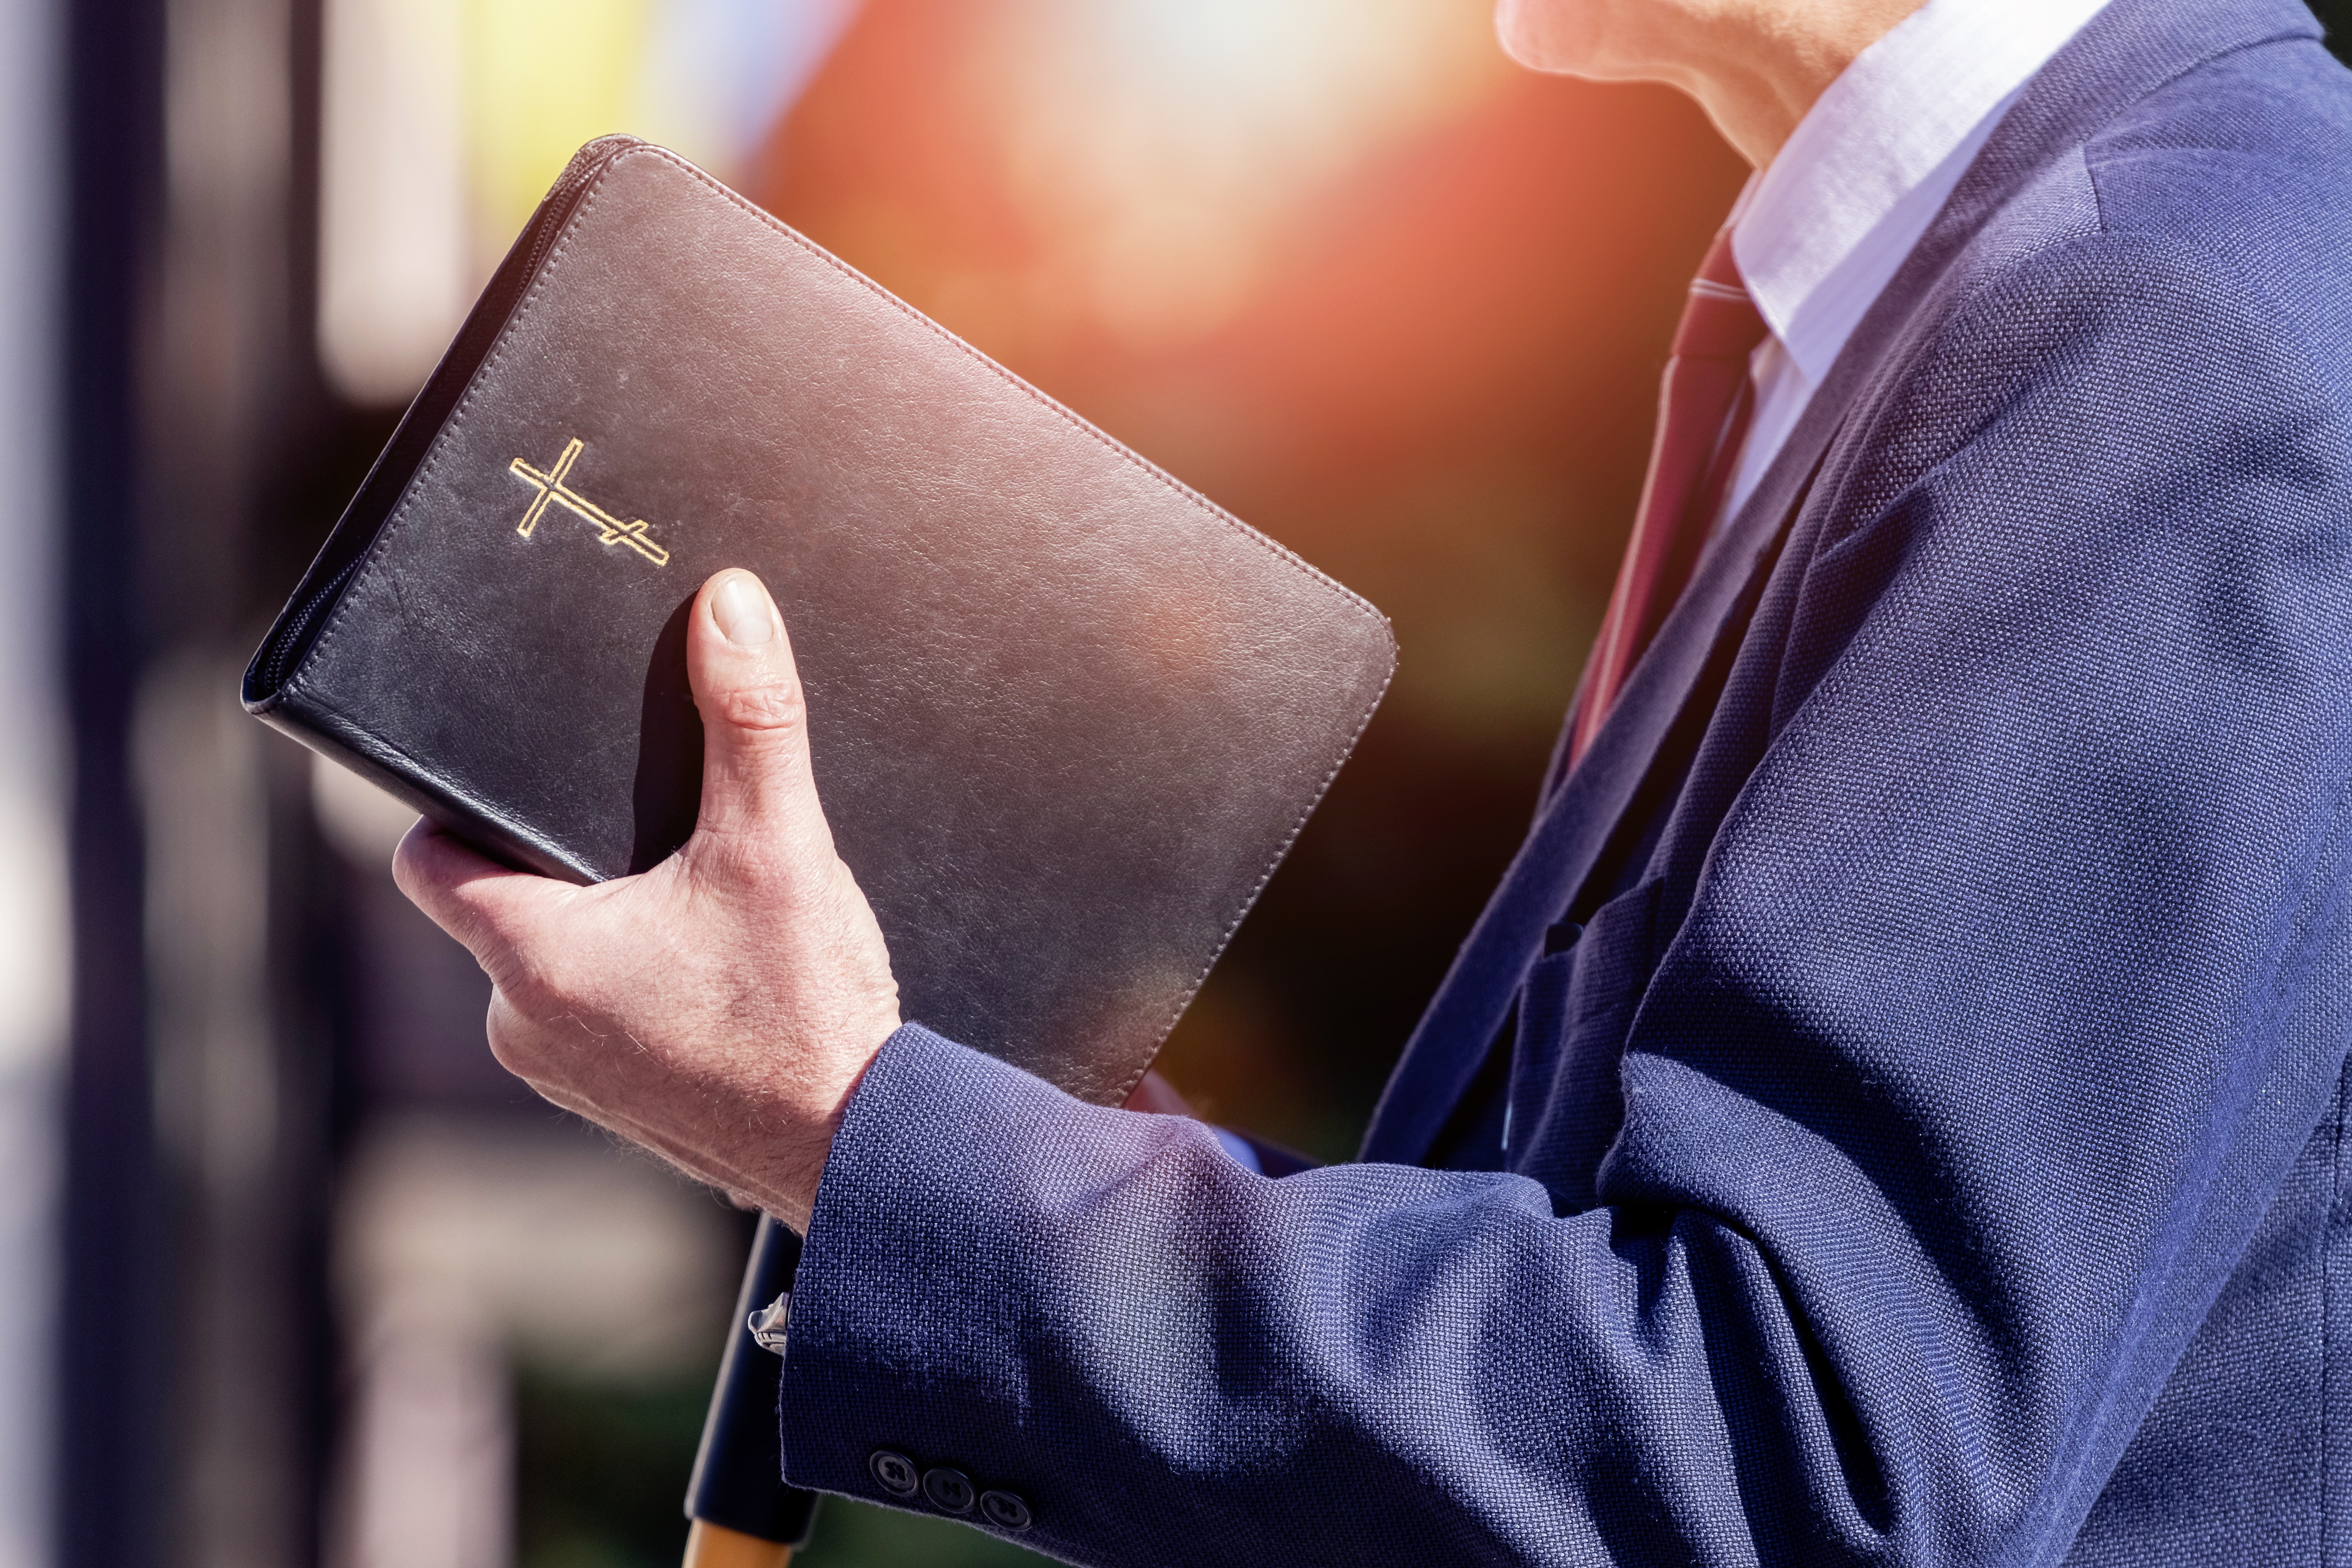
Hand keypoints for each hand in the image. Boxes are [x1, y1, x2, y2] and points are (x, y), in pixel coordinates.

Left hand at [394, 568, 902, 1229]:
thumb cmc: (809, 1016)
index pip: (428, 859)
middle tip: (650, 835)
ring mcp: (566, 1079)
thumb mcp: (781, 844)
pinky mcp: (616, 1109)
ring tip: (694, 904)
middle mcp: (523, 1029)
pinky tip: (714, 973)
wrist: (864, 1153)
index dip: (452, 807)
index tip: (506, 781)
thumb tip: (729, 605)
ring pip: (554, 967)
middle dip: (564, 863)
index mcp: (533, 957)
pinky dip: (639, 988)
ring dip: (608, 928)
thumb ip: (750, 718)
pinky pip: (596, 1021)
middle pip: (501, 905)